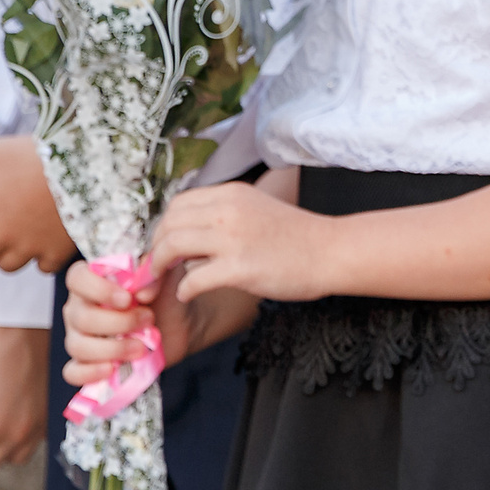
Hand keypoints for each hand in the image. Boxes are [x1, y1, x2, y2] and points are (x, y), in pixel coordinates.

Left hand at [0, 137, 75, 271]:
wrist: (91, 166)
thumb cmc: (40, 156)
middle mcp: (2, 236)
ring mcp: (31, 247)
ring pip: (5, 266)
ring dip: (6, 254)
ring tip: (17, 233)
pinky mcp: (57, 251)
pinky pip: (42, 267)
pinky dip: (41, 258)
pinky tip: (46, 238)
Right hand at [62, 256, 201, 383]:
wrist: (181, 322)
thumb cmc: (166, 293)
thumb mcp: (166, 274)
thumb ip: (154, 270)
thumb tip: (142, 290)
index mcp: (93, 280)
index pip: (77, 278)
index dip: (98, 289)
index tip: (128, 299)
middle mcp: (80, 308)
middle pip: (81, 318)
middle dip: (118, 322)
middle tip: (148, 319)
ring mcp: (80, 336)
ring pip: (78, 346)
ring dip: (112, 349)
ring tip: (141, 346)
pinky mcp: (88, 362)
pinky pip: (73, 372)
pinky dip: (89, 372)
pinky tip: (111, 369)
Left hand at [150, 180, 333, 302]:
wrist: (333, 251)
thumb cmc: (297, 237)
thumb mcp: (256, 209)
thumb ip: (223, 215)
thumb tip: (184, 235)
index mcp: (233, 194)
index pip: (177, 205)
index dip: (164, 227)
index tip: (166, 246)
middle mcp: (230, 210)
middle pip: (169, 225)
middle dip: (156, 249)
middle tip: (158, 269)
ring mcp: (234, 239)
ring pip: (172, 248)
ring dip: (161, 269)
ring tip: (166, 282)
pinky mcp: (240, 268)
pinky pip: (191, 280)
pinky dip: (184, 290)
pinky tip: (191, 294)